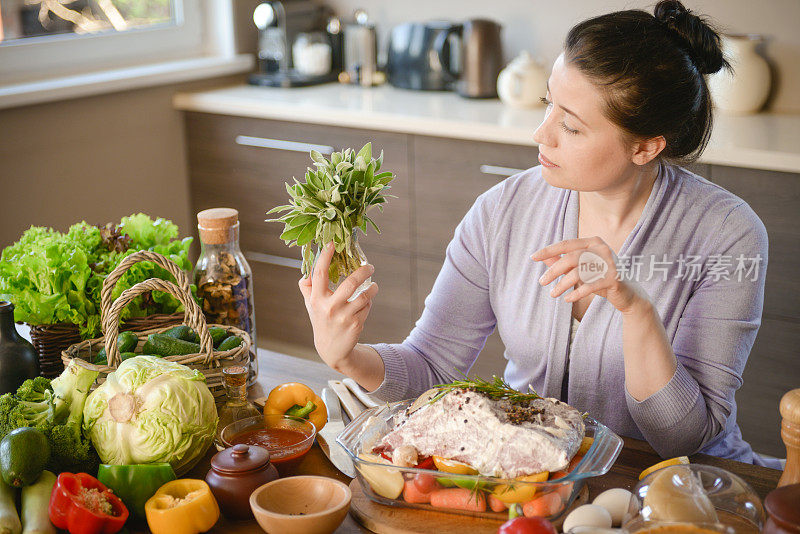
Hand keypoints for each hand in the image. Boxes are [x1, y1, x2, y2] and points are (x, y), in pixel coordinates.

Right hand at [298, 241, 378, 370]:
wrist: (331, 348)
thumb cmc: (321, 319)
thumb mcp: (311, 304)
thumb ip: (307, 287)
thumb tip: (307, 270)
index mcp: (316, 299)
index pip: (320, 273)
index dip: (325, 256)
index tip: (332, 243)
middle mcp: (329, 307)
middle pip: (350, 283)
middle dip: (363, 271)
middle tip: (370, 266)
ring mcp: (344, 316)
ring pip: (364, 296)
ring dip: (372, 288)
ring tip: (373, 286)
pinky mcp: (356, 324)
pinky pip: (366, 306)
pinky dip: (368, 302)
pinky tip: (366, 303)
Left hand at [531, 236, 648, 314]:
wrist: (627, 295)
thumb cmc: (600, 279)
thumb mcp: (580, 270)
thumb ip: (563, 262)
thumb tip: (542, 258)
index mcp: (594, 242)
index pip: (567, 244)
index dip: (549, 250)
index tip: (533, 257)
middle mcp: (602, 249)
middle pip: (571, 258)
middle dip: (554, 271)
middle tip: (541, 282)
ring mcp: (610, 263)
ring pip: (579, 272)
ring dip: (562, 284)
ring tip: (553, 294)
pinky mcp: (614, 278)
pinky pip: (590, 285)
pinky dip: (576, 293)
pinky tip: (567, 299)